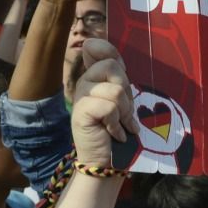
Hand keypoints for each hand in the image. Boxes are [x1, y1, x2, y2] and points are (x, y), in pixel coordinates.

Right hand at [69, 38, 134, 166]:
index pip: (98, 48)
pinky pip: (108, 108)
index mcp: (95, 75)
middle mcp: (85, 81)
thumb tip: (115, 58)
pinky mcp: (81, 112)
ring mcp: (81, 96)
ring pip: (115, 90)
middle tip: (125, 112)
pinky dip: (117, 124)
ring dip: (124, 113)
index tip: (121, 71)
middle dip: (126, 92)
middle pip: (112, 67)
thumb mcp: (123, 100)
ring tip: (120, 125)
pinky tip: (115, 134)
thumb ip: (120, 80)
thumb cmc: (117, 129)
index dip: (109, 52)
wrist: (106, 160)